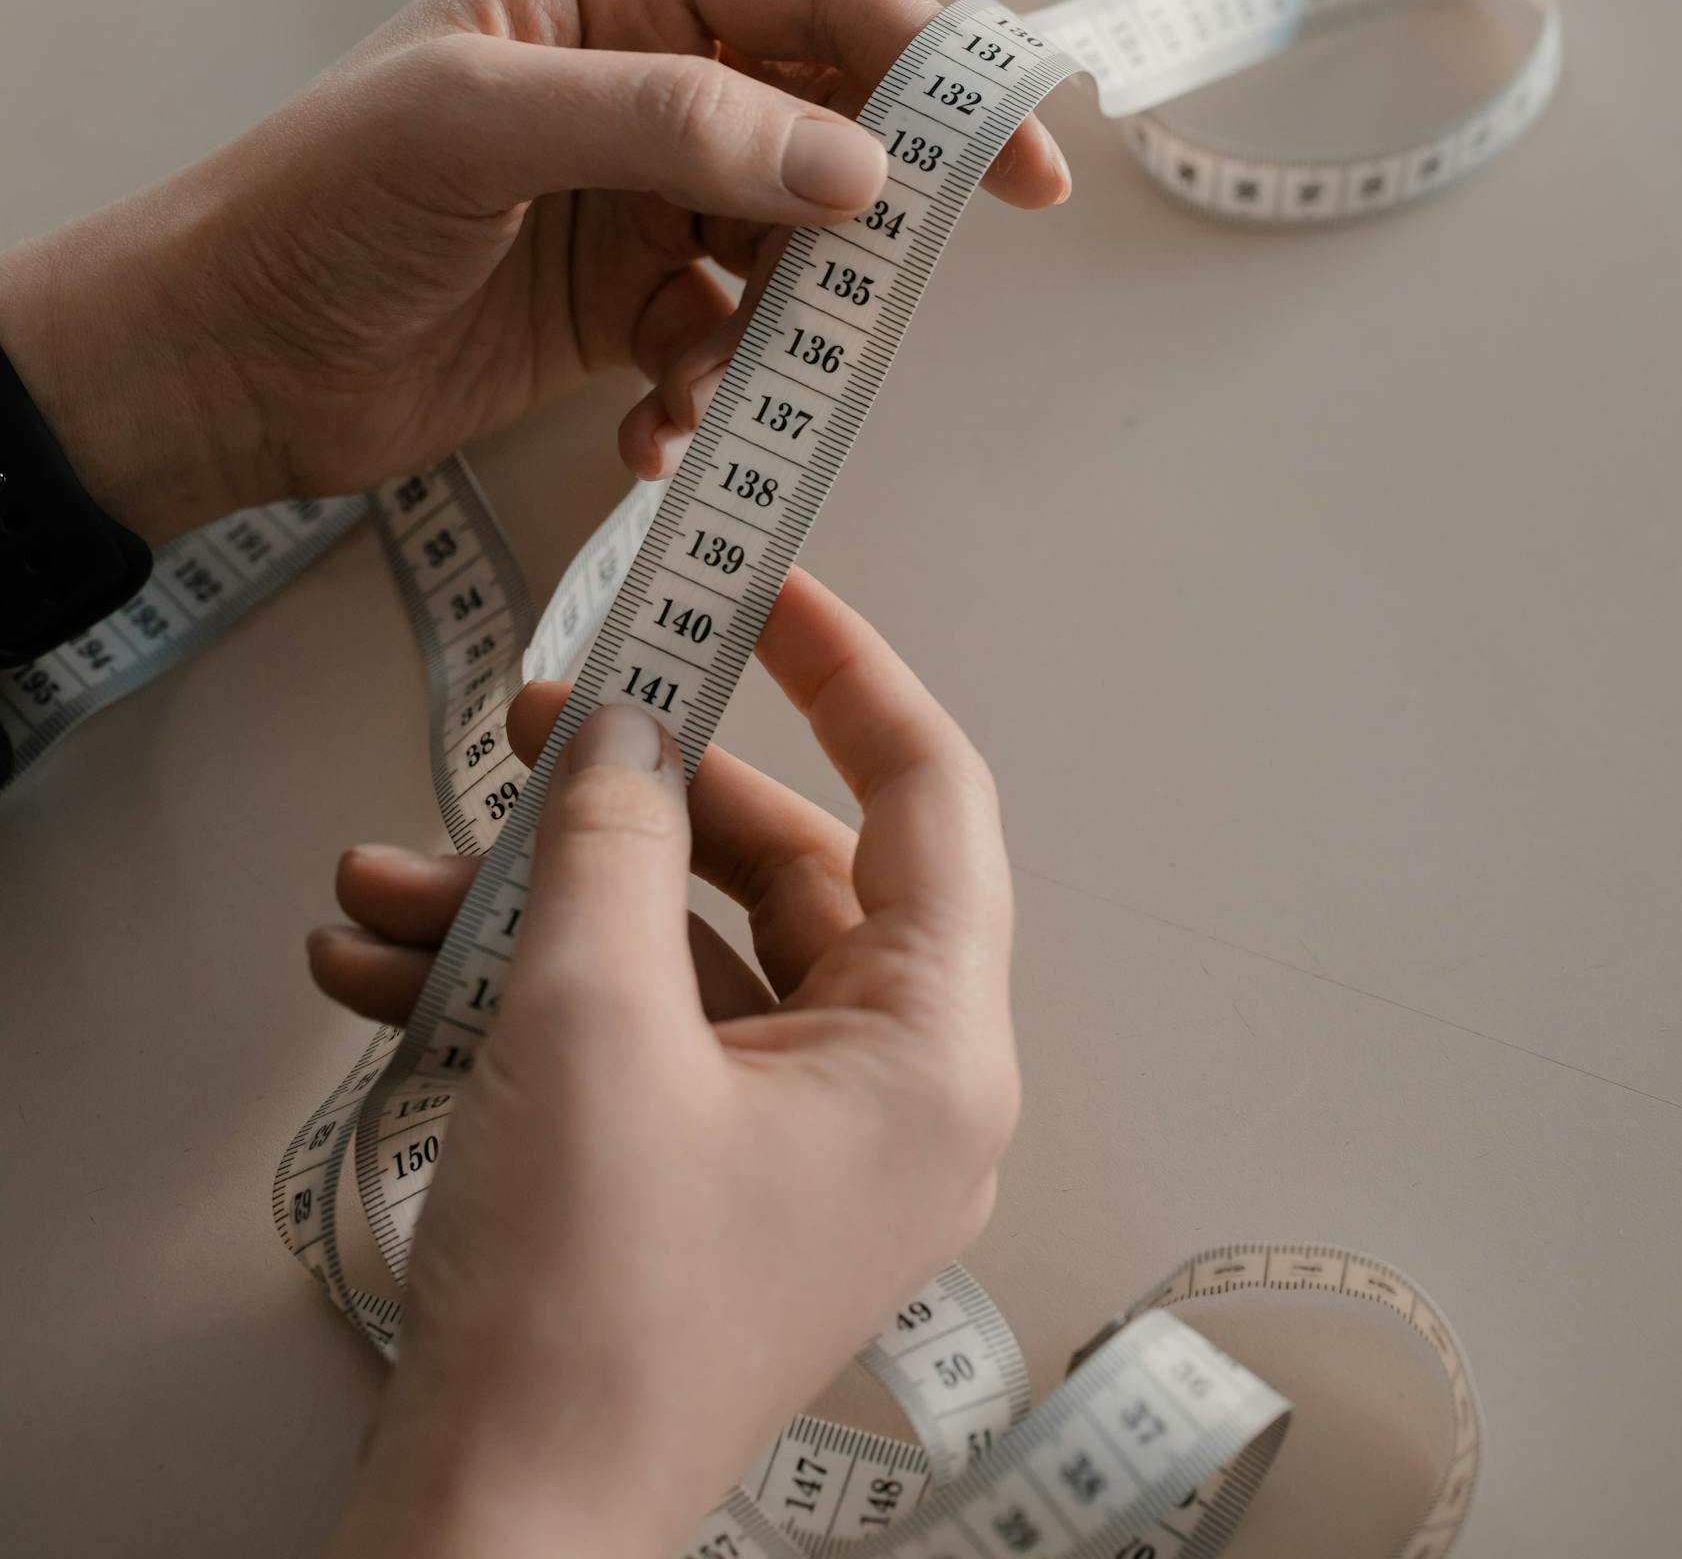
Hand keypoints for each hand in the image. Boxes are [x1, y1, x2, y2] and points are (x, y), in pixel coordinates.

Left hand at [0, 0, 1066, 543]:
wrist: (221, 363)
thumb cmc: (317, 206)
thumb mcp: (483, 126)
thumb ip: (677, 129)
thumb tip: (856, 167)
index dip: (932, 65)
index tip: (1020, 159)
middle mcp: (645, 69)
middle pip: (827, 120)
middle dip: (862, 217)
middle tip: (888, 296)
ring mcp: (641, 186)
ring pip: (788, 243)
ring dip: (772, 326)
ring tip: (699, 381)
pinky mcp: (626, 293)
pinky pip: (726, 332)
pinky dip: (709, 387)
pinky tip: (651, 429)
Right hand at [311, 571, 1018, 1558]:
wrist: (493, 1534)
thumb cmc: (583, 1307)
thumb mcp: (591, 1018)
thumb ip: (615, 839)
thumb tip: (625, 731)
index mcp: (931, 1051)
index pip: (929, 796)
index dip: (847, 673)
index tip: (767, 588)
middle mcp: (889, 1094)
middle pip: (783, 867)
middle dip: (634, 797)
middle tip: (536, 725)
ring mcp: (797, 1145)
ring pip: (682, 952)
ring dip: (535, 903)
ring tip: (386, 878)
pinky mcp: (707, 1183)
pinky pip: (636, 1036)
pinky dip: (524, 992)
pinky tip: (380, 970)